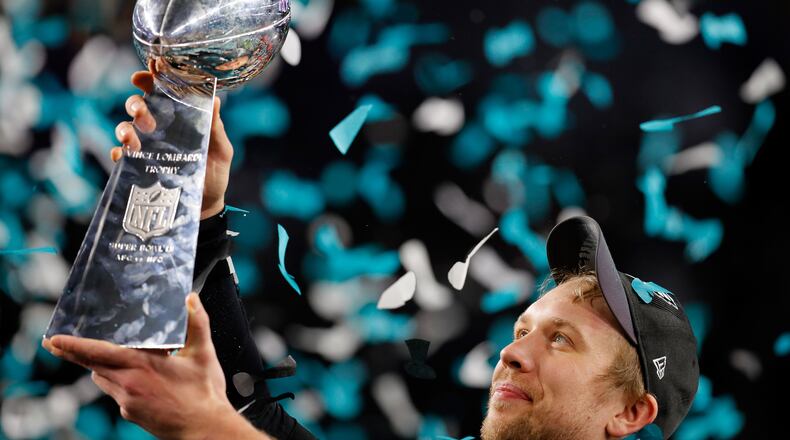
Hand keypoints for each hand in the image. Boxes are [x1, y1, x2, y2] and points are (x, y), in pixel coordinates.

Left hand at [42, 294, 269, 439]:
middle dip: (72, 353)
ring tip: (101, 355)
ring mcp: (128, 402)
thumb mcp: (203, 354)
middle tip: (54, 343)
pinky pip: (116, 393)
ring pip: (103, 379)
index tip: (54, 339)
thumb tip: (191, 300)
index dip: (74, 346)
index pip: (99, 353)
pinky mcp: (131, 414)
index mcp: (143, 366)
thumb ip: (197, 323)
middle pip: (92, 366)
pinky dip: (118, 381)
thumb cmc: (204, 394)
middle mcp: (129, 385)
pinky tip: (135, 378)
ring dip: (100, 366)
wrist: (205, 429)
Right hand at [112, 71, 233, 219]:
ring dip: (124, 128)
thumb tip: (216, 98)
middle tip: (140, 110)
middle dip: (135, 103)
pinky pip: (122, 156)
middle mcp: (159, 128)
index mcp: (179, 117)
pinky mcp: (139, 167)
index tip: (151, 68)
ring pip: (125, 128)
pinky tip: (124, 155)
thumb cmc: (215, 173)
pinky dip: (120, 153)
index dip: (154, 76)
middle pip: (138, 106)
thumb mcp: (221, 149)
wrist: (207, 205)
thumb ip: (216, 127)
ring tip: (130, 136)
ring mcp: (146, 147)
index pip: (162, 91)